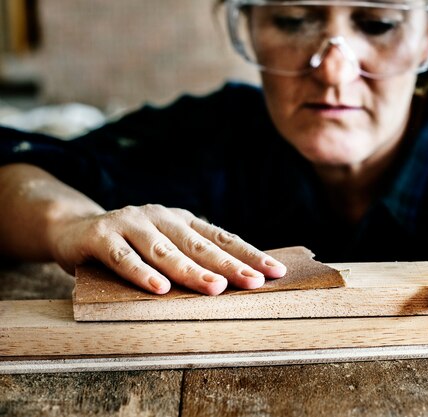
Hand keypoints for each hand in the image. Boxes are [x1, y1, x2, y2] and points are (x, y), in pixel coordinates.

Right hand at [48, 204, 286, 294]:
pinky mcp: (101, 235)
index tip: (275, 271)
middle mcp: (161, 217)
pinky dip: (141, 273)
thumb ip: (191, 259)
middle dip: (230, 265)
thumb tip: (235, 285)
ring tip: (216, 289)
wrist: (73, 228)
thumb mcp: (164, 248)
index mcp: (183, 221)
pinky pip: (123, 257)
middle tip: (255, 282)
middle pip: (200, 245)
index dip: (249, 254)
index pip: (222, 238)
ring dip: (191, 271)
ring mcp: (131, 222)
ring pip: (165, 250)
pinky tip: (159, 289)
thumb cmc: (130, 246)